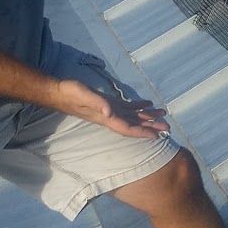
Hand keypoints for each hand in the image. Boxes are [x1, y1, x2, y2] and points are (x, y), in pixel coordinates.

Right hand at [51, 78, 170, 138]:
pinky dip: (138, 106)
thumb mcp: (84, 95)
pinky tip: (148, 103)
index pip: (128, 128)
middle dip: (150, 126)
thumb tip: (110, 111)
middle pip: (134, 124)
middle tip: (168, 128)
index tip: (157, 136)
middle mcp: (110, 116)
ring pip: (133, 116)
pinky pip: (127, 107)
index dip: (142, 132)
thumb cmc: (70, 93)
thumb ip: (98, 103)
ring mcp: (109, 110)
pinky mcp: (108, 103)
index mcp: (106, 117)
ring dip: (148, 116)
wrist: (59, 92)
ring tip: (163, 115)